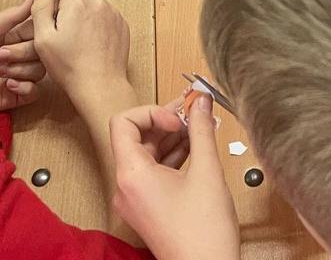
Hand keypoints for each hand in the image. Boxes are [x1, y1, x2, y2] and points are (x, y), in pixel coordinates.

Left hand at [0, 0, 45, 118]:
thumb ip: (13, 14)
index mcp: (15, 36)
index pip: (40, 30)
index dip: (33, 34)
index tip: (16, 37)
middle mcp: (20, 54)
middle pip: (42, 52)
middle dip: (22, 54)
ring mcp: (19, 75)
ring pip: (40, 70)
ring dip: (20, 71)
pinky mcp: (17, 95)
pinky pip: (35, 91)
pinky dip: (25, 87)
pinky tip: (7, 86)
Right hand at [31, 0, 129, 103]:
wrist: (101, 86)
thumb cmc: (70, 66)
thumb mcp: (44, 38)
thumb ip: (41, 7)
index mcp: (79, 2)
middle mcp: (99, 2)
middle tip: (54, 14)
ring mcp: (113, 13)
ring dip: (80, 4)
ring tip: (70, 30)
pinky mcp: (121, 25)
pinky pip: (104, 11)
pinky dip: (93, 16)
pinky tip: (86, 38)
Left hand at [112, 93, 239, 259]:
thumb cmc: (204, 229)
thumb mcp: (207, 171)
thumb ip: (201, 130)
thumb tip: (200, 100)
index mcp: (131, 174)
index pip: (123, 123)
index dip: (151, 112)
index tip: (178, 118)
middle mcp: (126, 186)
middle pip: (136, 137)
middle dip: (166, 121)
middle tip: (193, 112)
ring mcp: (135, 199)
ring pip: (147, 154)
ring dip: (171, 137)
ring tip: (199, 127)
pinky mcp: (147, 208)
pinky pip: (153, 171)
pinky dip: (172, 156)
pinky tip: (196, 148)